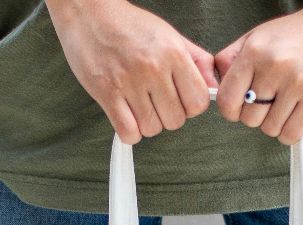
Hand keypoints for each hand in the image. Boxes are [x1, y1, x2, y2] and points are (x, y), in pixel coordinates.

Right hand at [46, 0, 217, 143]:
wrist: (89, 13)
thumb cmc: (129, 25)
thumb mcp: (170, 35)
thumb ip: (196, 61)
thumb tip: (213, 86)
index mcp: (173, 53)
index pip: (198, 102)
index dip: (191, 106)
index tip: (180, 99)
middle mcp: (153, 68)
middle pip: (176, 120)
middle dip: (168, 115)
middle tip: (156, 102)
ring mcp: (129, 82)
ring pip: (152, 129)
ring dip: (147, 123)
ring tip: (139, 105)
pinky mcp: (106, 93)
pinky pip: (128, 132)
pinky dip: (129, 132)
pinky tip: (127, 117)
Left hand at [213, 0, 302, 144]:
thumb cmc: (296, 33)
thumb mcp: (257, 36)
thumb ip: (231, 59)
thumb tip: (215, 85)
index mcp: (254, 52)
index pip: (227, 100)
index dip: (231, 110)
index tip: (240, 106)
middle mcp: (273, 67)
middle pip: (249, 119)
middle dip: (256, 116)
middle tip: (269, 102)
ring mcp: (296, 83)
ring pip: (270, 129)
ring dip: (275, 124)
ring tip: (285, 106)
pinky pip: (292, 133)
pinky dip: (290, 132)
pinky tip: (295, 117)